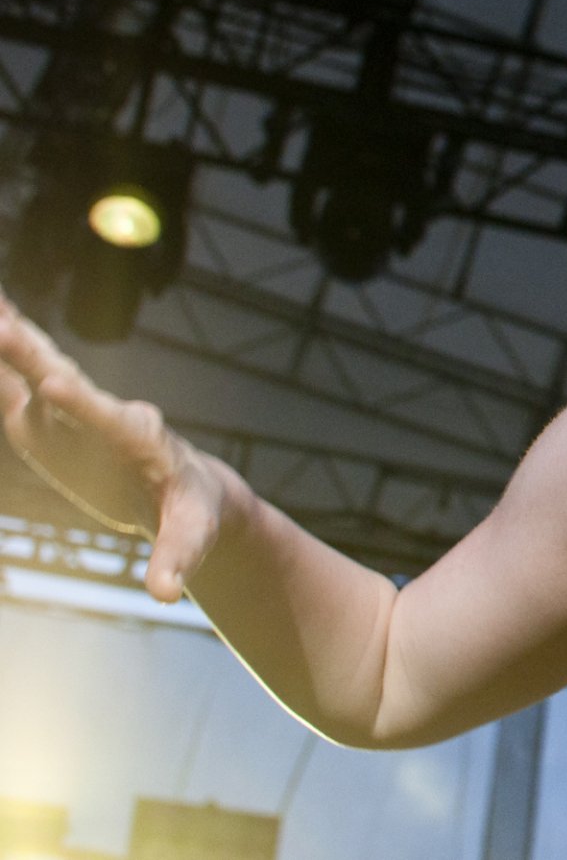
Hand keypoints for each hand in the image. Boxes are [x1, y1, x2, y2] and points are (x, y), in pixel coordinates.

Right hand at [0, 289, 232, 601]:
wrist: (188, 491)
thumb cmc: (196, 512)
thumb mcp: (193, 536)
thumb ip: (178, 558)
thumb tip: (165, 594)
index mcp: (141, 441)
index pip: (108, 420)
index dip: (81, 404)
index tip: (53, 385)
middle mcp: (106, 416)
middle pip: (68, 383)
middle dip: (35, 355)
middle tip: (1, 323)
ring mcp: (77, 414)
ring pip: (39, 370)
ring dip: (11, 341)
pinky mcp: (53, 421)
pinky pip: (18, 386)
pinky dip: (0, 361)